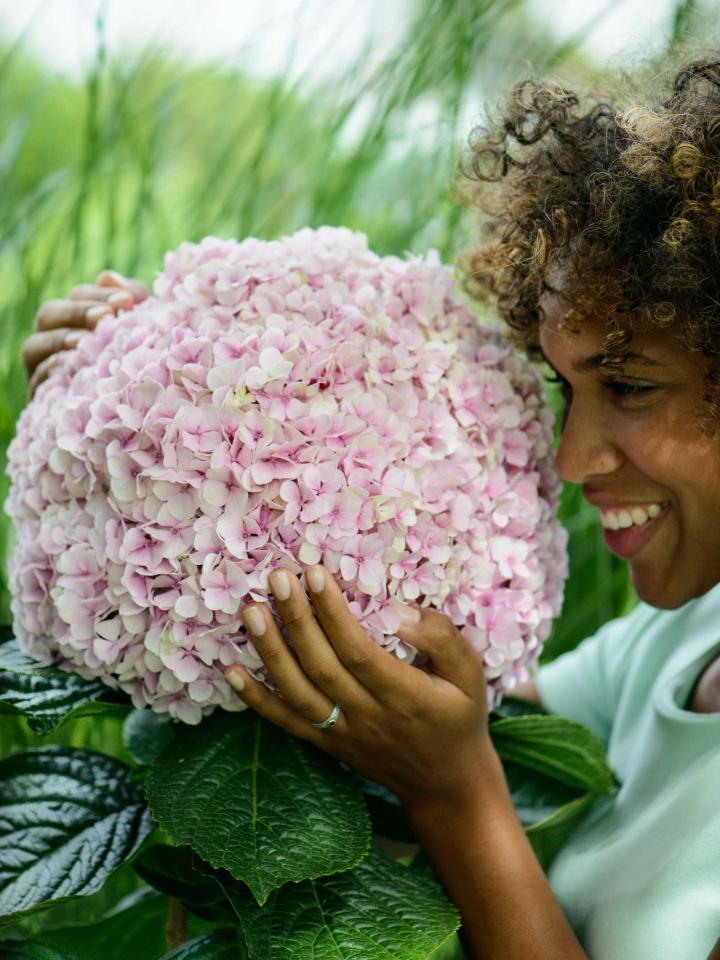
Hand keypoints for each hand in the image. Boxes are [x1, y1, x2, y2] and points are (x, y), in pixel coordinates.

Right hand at [23, 271, 148, 396]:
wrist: (137, 417)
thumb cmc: (142, 367)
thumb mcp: (141, 332)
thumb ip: (132, 301)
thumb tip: (107, 276)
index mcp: (77, 319)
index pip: (79, 296)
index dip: (99, 294)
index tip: (126, 301)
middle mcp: (55, 339)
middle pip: (50, 314)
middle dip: (77, 313)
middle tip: (105, 317)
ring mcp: (44, 368)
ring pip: (35, 345)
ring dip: (59, 341)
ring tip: (83, 342)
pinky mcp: (43, 397)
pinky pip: (36, 380)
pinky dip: (48, 373)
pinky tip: (65, 368)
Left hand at [224, 565, 494, 811]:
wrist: (446, 785)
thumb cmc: (460, 717)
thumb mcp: (470, 674)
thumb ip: (441, 639)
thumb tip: (397, 612)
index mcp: (404, 696)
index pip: (358, 651)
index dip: (332, 613)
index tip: (315, 573)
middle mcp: (368, 717)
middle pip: (321, 666)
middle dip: (296, 619)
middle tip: (277, 577)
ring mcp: (343, 733)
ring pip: (297, 693)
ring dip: (270, 652)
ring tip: (252, 610)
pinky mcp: (327, 744)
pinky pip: (286, 723)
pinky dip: (256, 699)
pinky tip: (230, 671)